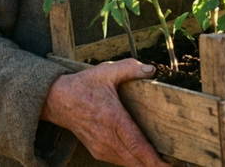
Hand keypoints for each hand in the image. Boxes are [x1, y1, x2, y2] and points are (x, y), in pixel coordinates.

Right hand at [41, 59, 170, 166]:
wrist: (57, 100)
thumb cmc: (83, 85)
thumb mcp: (106, 71)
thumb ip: (129, 68)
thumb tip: (151, 69)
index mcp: (113, 118)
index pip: (137, 145)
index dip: (153, 160)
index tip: (167, 166)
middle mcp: (107, 137)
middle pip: (135, 161)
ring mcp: (100, 146)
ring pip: (127, 164)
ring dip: (143, 166)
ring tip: (160, 165)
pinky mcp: (97, 151)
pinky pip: (118, 162)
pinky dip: (132, 163)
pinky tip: (142, 160)